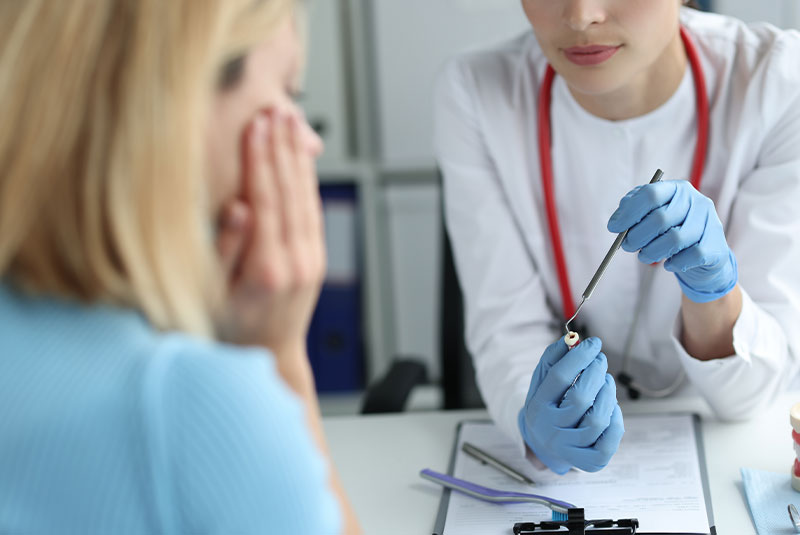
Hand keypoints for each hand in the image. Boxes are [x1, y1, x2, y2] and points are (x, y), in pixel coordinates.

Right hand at [215, 109, 324, 355]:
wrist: (271, 355)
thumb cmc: (233, 328)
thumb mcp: (214, 296)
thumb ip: (227, 250)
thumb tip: (240, 207)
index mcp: (266, 268)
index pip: (265, 200)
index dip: (261, 159)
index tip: (256, 126)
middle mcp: (296, 261)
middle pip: (290, 192)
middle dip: (282, 148)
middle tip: (277, 112)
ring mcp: (311, 260)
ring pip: (307, 198)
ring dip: (299, 158)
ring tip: (292, 124)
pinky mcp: (317, 259)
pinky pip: (314, 212)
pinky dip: (309, 182)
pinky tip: (302, 159)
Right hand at [518, 337, 623, 473]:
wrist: (544, 444)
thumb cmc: (548, 406)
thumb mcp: (542, 382)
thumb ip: (553, 359)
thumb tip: (571, 339)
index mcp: (538, 407)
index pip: (558, 378)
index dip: (578, 357)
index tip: (593, 343)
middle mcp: (551, 430)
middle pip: (580, 399)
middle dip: (595, 373)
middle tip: (600, 361)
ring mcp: (570, 448)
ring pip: (597, 420)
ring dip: (608, 394)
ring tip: (605, 381)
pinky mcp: (590, 461)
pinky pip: (610, 440)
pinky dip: (616, 420)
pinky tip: (610, 407)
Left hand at [608, 180, 736, 302]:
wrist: (703, 255)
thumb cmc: (669, 231)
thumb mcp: (649, 217)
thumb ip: (632, 213)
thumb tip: (616, 222)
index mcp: (677, 189)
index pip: (651, 194)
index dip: (629, 212)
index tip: (614, 228)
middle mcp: (697, 201)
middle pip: (660, 218)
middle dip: (637, 236)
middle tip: (627, 247)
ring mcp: (711, 222)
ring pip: (675, 239)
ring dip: (652, 252)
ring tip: (644, 256)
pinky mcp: (717, 245)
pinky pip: (693, 255)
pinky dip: (675, 263)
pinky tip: (668, 264)